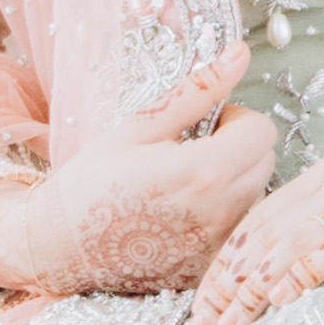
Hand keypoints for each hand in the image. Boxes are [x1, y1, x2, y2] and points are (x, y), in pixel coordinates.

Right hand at [0, 110, 272, 300]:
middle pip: (266, 163)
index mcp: (204, 172)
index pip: (262, 130)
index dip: (235, 118)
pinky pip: (237, 232)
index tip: (204, 125)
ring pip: (256, 197)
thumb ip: (197, 92)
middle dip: (238, 148)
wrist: (57, 248)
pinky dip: (221, 219)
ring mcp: (216, 248)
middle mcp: (220, 214)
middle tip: (190, 152)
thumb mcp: (139, 127)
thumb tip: (240, 55)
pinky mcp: (209, 270)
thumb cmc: (89, 183)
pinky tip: (181, 217)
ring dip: (233, 183)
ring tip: (184, 187)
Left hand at [189, 155, 323, 324]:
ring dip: (251, 292)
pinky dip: (297, 277)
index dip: (222, 268)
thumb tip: (251, 294)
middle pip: (263, 233)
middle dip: (227, 286)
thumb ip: (310, 249)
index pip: (256, 221)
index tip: (201, 311)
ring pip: (286, 244)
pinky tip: (276, 303)